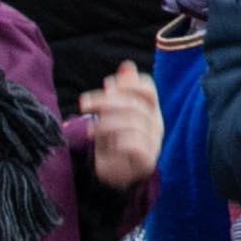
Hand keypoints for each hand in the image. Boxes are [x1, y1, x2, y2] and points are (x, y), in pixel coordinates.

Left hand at [81, 64, 162, 191]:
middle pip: (135, 104)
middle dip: (106, 101)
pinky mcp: (147, 160)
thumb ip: (120, 92)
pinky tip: (102, 143)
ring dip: (107, 124)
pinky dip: (116, 142)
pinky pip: (135, 145)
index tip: (106, 85)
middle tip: (84, 103)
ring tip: (91, 129)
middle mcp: (156, 123)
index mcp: (150, 109)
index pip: (147, 89)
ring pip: (133, 124)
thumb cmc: (113, 140)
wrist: (114, 175)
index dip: (127, 84)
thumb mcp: (112, 114)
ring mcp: (154, 142)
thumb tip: (127, 66)